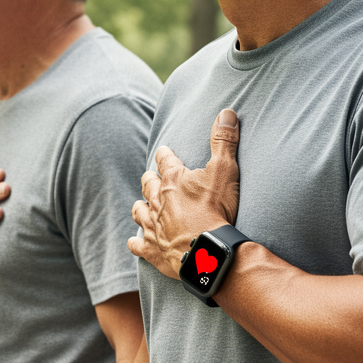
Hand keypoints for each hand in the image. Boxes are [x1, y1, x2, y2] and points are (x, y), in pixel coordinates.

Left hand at [128, 109, 239, 279]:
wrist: (207, 251)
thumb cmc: (216, 210)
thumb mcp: (225, 170)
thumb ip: (224, 141)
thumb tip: (226, 112)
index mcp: (173, 179)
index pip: (164, 159)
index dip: (165, 154)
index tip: (164, 151)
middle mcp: (158, 200)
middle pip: (147, 184)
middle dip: (150, 179)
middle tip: (152, 178)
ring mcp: (152, 225)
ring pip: (138, 211)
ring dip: (141, 207)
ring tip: (143, 206)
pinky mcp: (152, 249)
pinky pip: (137, 244)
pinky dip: (136, 242)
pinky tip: (135, 242)